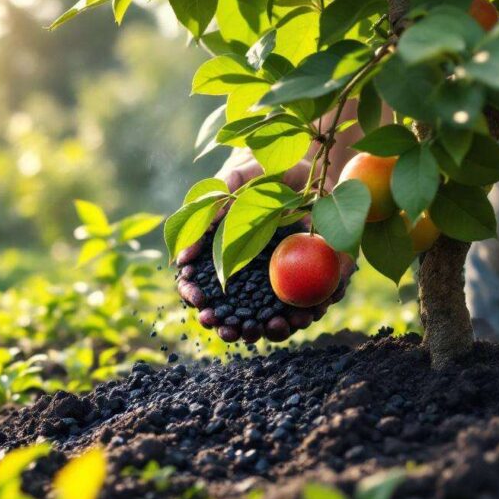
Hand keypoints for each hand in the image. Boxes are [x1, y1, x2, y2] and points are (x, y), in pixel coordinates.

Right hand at [175, 150, 355, 342]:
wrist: (314, 168)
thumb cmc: (267, 171)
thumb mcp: (238, 179)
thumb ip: (211, 208)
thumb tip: (183, 256)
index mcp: (220, 251)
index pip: (197, 281)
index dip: (194, 295)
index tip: (199, 301)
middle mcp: (246, 272)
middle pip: (230, 310)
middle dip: (228, 326)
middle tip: (230, 330)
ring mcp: (276, 280)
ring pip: (265, 316)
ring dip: (265, 329)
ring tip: (270, 328)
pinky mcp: (307, 281)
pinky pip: (303, 305)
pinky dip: (303, 314)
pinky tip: (304, 315)